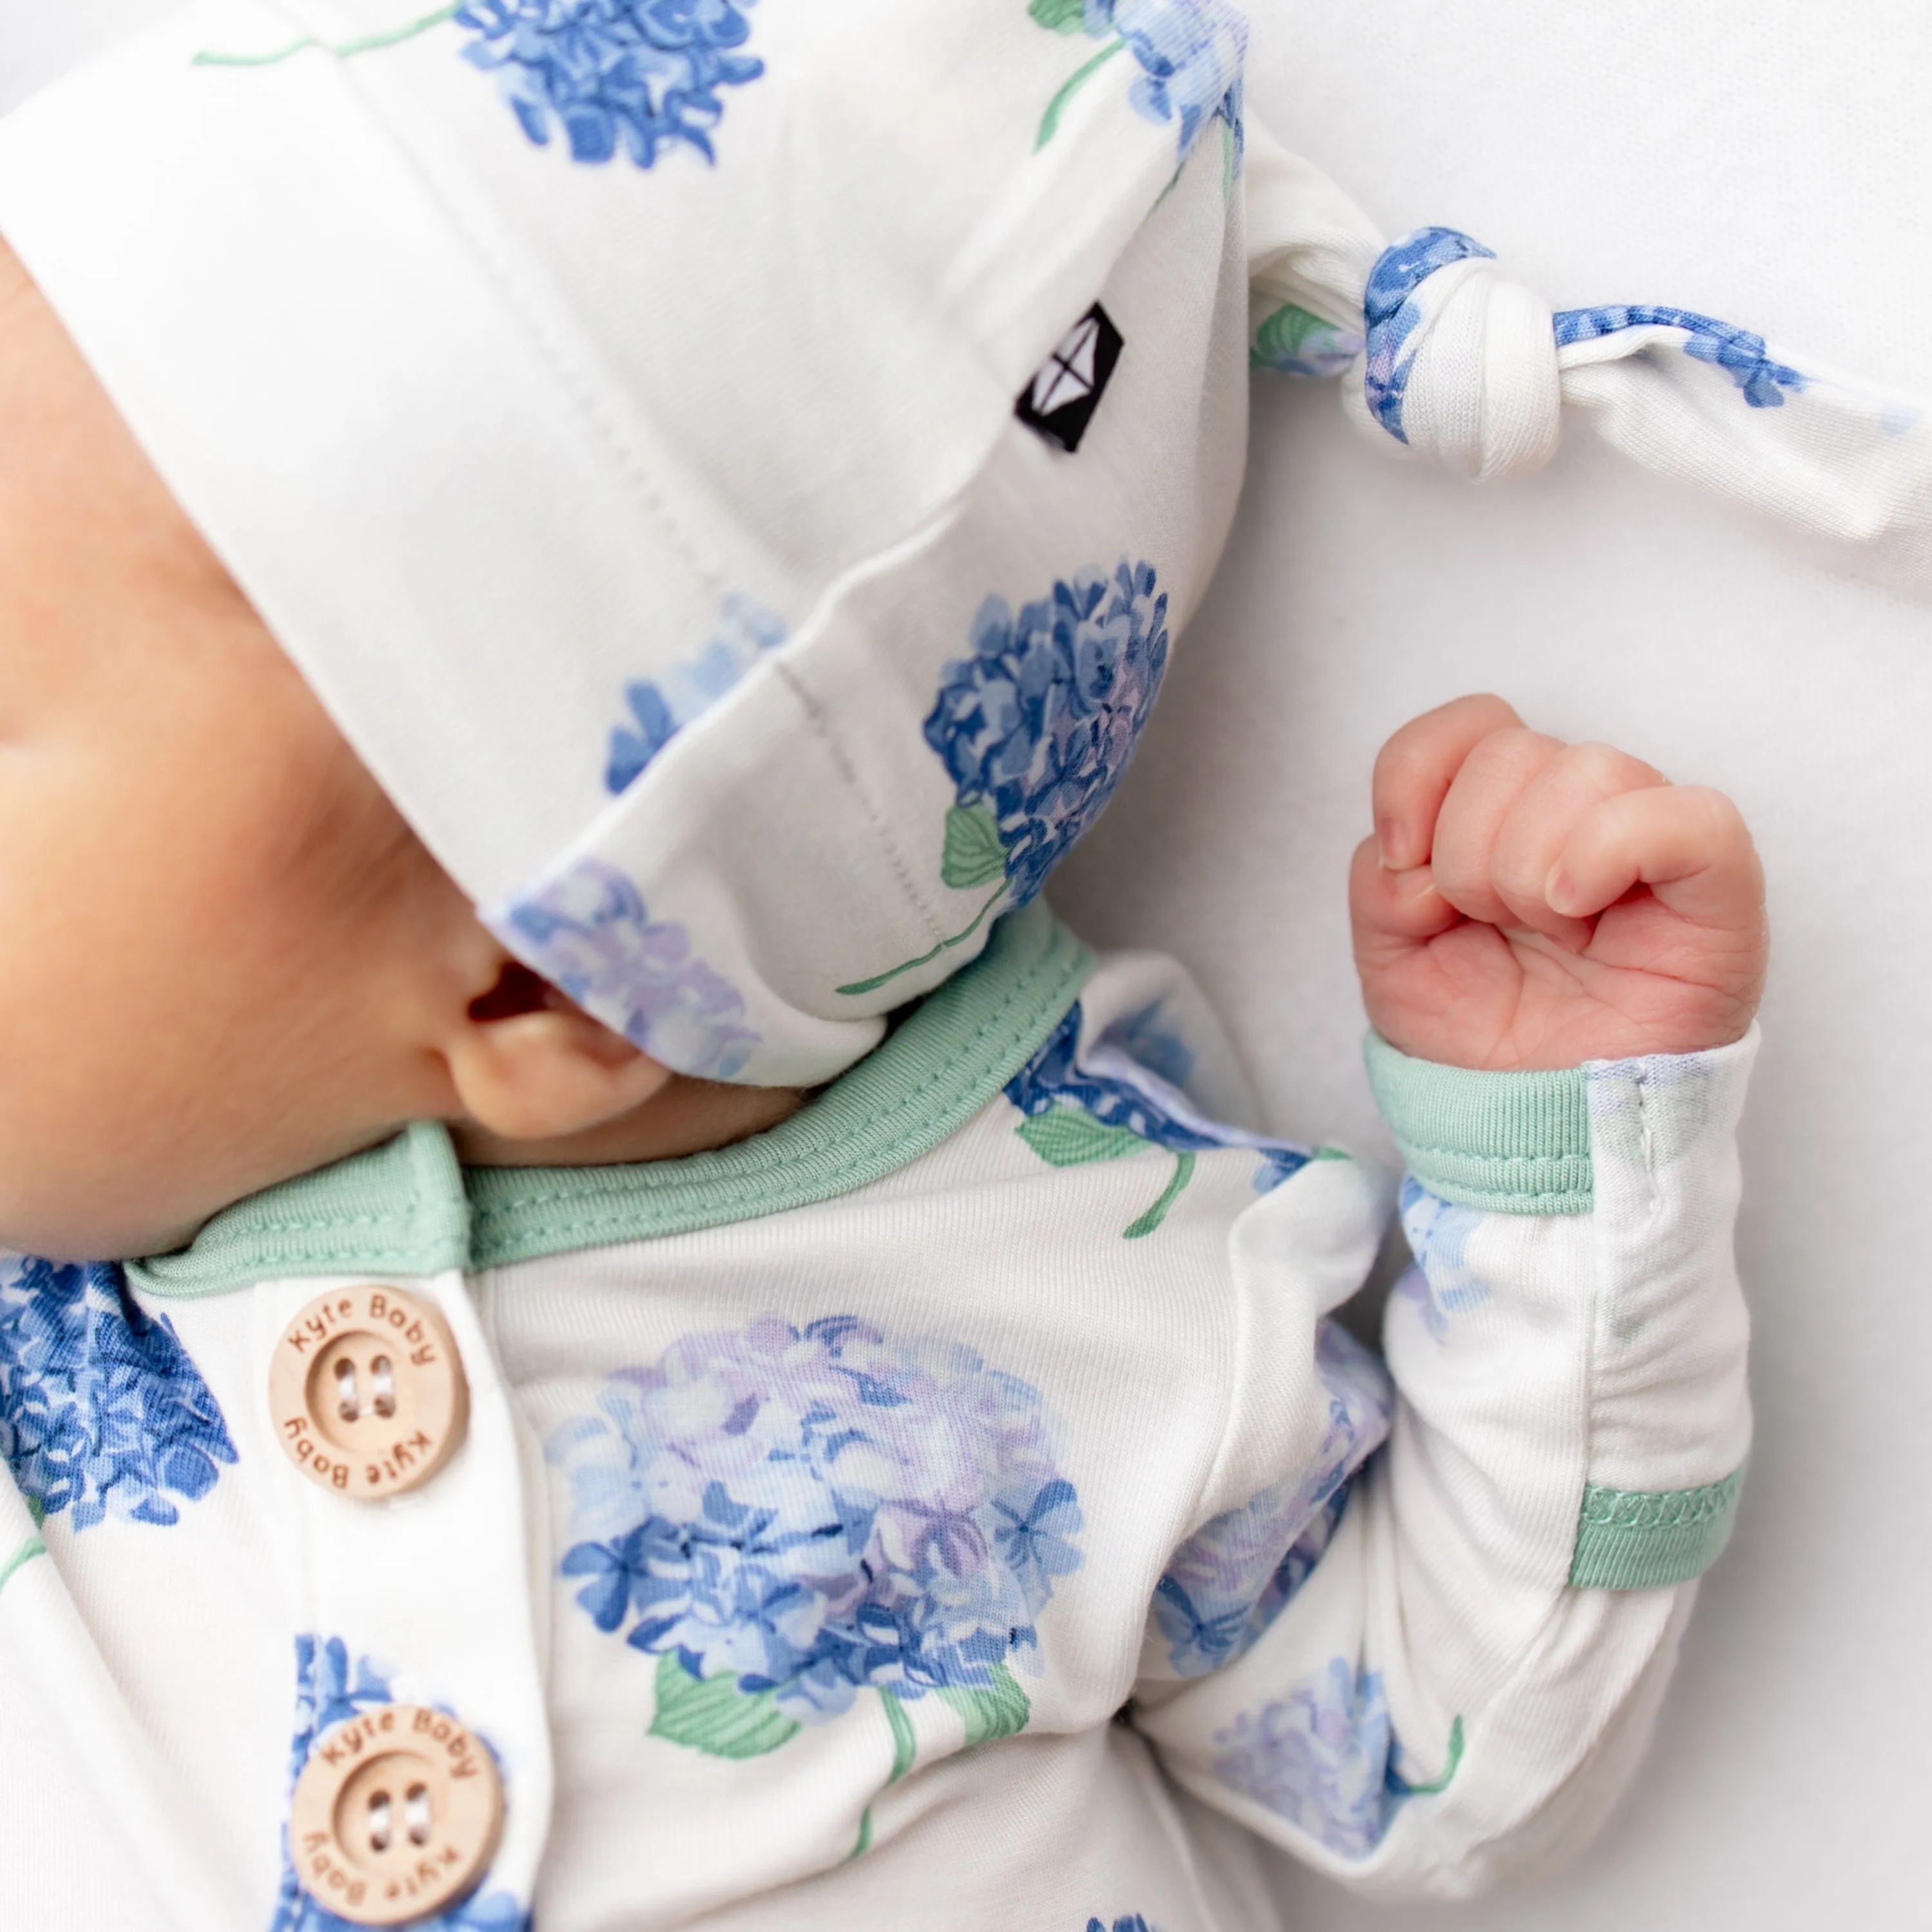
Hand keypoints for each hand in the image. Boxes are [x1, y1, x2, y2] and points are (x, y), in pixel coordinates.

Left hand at [1350, 695, 1765, 1069]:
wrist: (1534, 1122)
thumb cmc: (1479, 1036)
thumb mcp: (1388, 955)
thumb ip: (1380, 879)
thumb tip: (1417, 849)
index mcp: (1505, 811)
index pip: (1466, 724)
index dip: (1416, 777)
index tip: (1405, 860)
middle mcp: (1581, 810)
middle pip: (1511, 749)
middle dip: (1468, 849)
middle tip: (1491, 922)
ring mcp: (1651, 840)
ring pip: (1589, 768)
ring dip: (1530, 864)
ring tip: (1547, 930)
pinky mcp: (1717, 885)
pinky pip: (1688, 815)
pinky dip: (1610, 849)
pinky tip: (1576, 906)